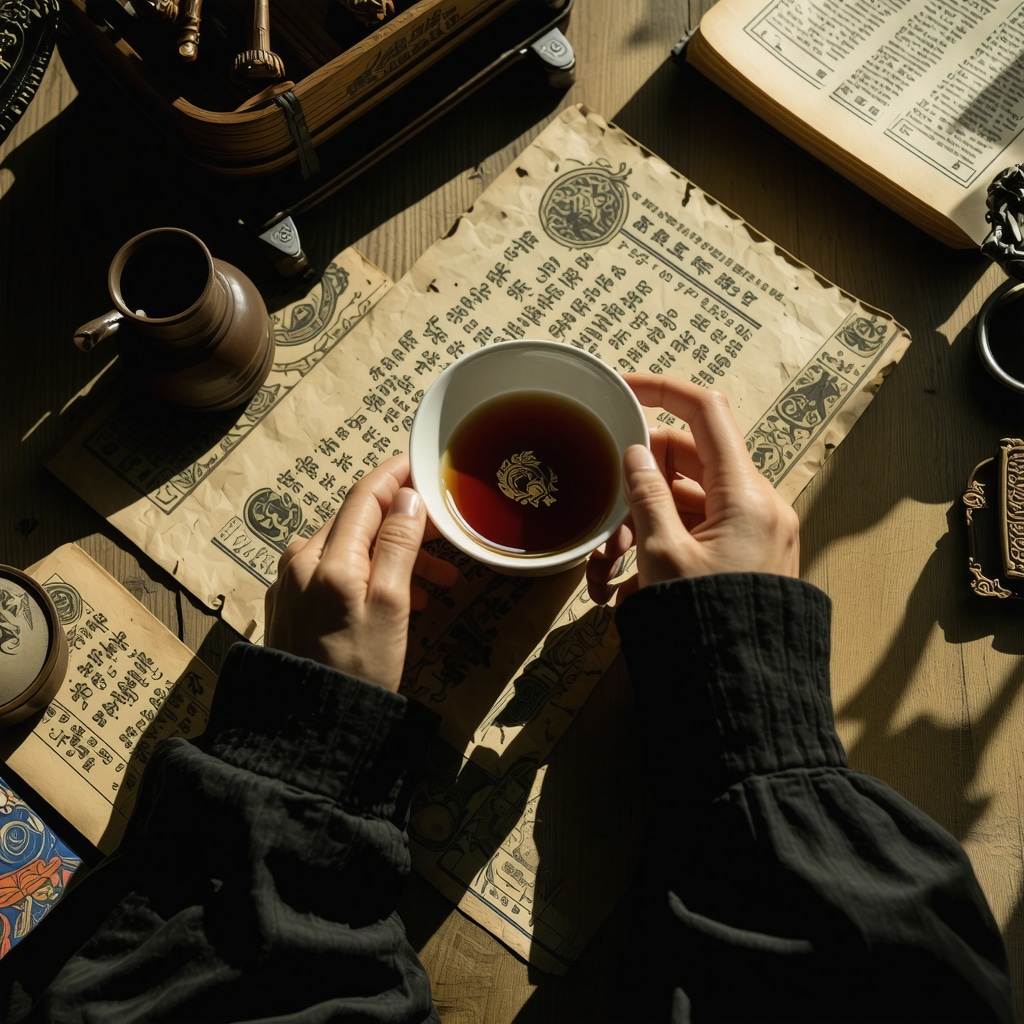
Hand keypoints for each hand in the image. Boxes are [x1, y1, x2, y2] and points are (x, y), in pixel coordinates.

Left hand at [264, 455, 457, 690]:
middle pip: (358, 523)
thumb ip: (398, 546)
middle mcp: (302, 560)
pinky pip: (334, 573)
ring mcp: (291, 583)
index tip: (421, 464)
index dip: (395, 476)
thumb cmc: (358, 667)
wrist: (309, 725)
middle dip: (405, 528)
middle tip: (446, 544)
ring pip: (350, 551)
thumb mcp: (390, 605)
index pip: (365, 496)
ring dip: (392, 558)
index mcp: (327, 557)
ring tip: (434, 588)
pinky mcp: (290, 605)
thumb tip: (407, 496)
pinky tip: (395, 602)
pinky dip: (368, 577)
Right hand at [587, 375, 798, 602]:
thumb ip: (646, 495)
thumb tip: (636, 451)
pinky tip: (625, 587)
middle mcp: (757, 505)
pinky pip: (698, 534)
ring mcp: (752, 532)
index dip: (662, 390)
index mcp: (746, 494)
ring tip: (605, 572)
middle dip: (638, 483)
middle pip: (688, 463)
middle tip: (603, 517)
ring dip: (642, 525)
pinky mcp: (744, 556)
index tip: (622, 387)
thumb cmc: (707, 622)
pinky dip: (661, 547)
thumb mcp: (664, 555)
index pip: (706, 412)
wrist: (744, 691)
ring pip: (687, 503)